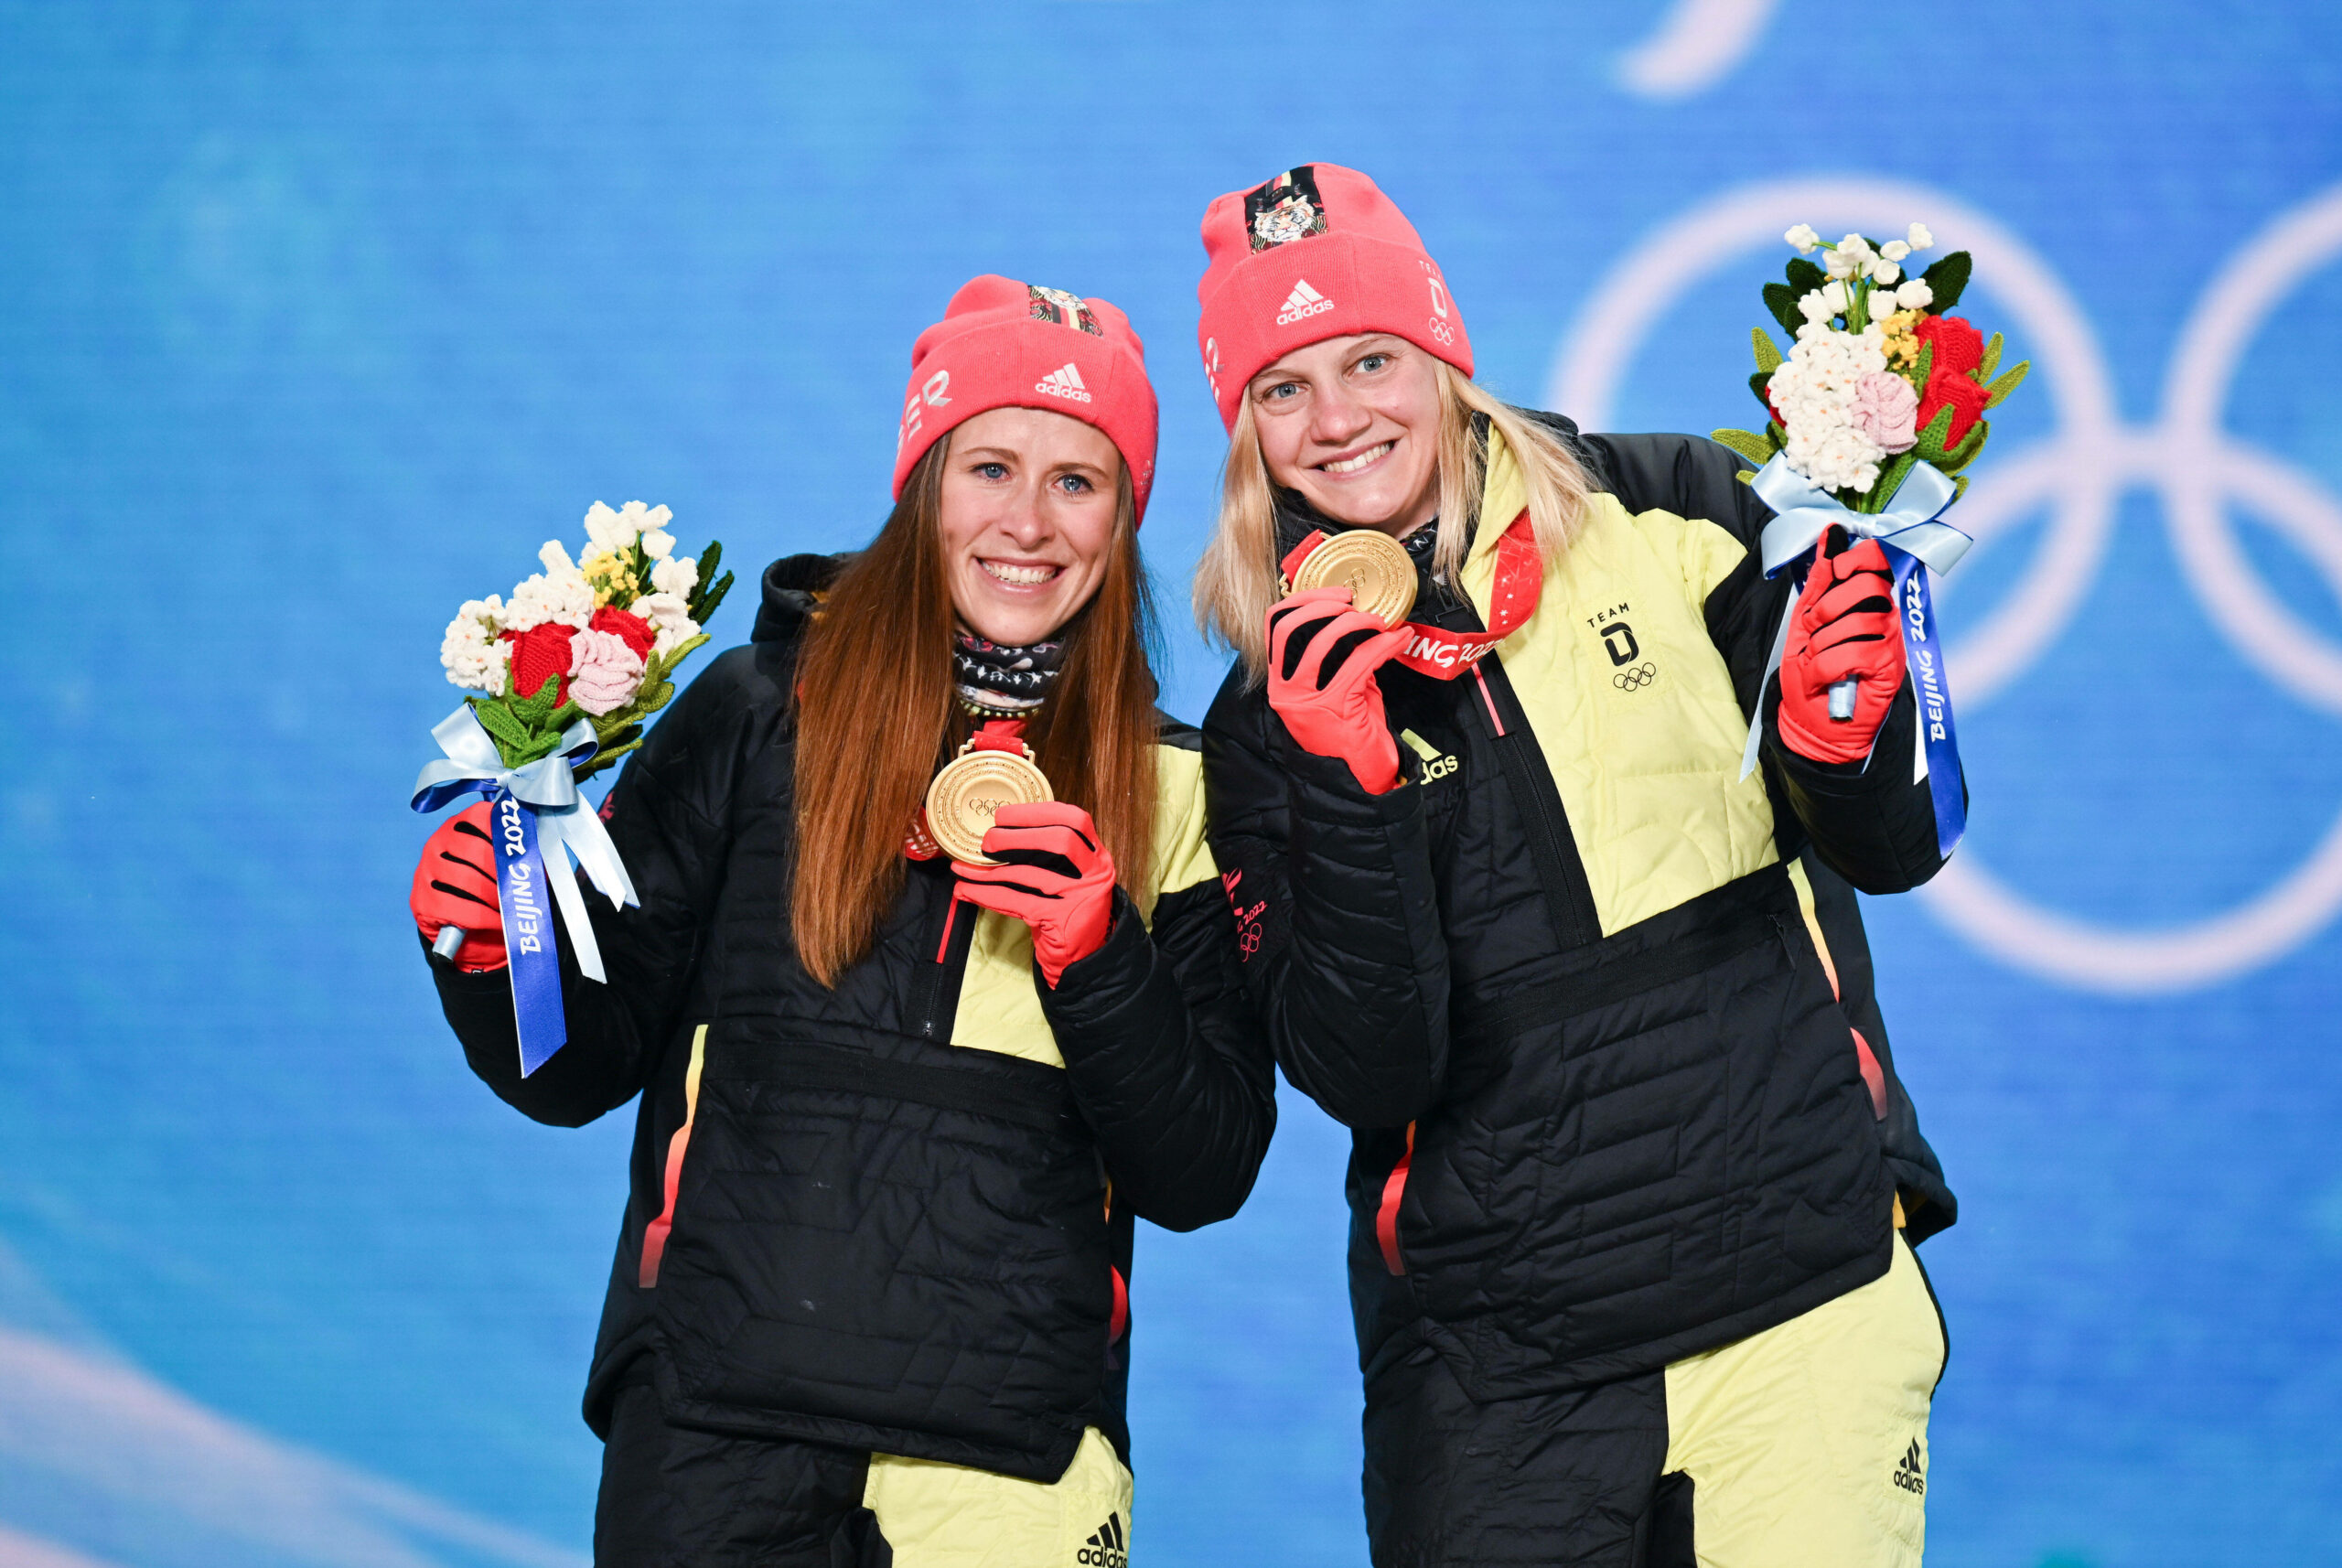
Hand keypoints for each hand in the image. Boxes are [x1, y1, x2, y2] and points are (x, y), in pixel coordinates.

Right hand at [410, 802, 507, 971]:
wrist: (457, 920)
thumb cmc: (487, 883)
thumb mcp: (501, 862)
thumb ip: (518, 850)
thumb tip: (542, 851)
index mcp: (458, 825)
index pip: (480, 818)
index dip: (502, 836)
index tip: (519, 853)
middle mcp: (437, 843)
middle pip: (475, 851)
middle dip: (502, 872)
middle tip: (518, 886)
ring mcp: (426, 871)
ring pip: (467, 880)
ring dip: (496, 896)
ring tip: (510, 904)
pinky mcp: (423, 900)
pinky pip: (458, 909)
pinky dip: (484, 917)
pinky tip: (497, 921)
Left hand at [953, 801, 1116, 988]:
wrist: (1082, 955)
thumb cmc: (1065, 908)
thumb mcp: (1069, 877)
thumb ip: (1047, 854)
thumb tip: (997, 832)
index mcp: (1095, 855)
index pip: (1075, 821)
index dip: (1038, 812)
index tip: (1003, 815)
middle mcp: (1094, 872)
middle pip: (1059, 842)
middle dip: (1017, 837)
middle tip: (986, 842)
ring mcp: (1080, 897)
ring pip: (1030, 874)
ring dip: (990, 871)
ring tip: (962, 868)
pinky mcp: (1061, 921)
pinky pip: (1017, 902)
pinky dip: (987, 895)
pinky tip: (966, 891)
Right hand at [1264, 587, 1411, 794]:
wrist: (1357, 777)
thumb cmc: (1348, 732)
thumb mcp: (1331, 688)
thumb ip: (1333, 657)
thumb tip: (1355, 619)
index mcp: (1280, 681)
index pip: (1275, 625)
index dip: (1304, 599)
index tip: (1336, 594)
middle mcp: (1286, 689)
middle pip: (1292, 627)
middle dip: (1326, 605)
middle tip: (1356, 605)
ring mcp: (1307, 699)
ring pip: (1323, 641)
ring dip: (1357, 623)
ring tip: (1379, 623)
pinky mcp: (1336, 707)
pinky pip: (1358, 663)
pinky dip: (1381, 645)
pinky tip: (1397, 641)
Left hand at [1777, 528, 1902, 764]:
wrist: (1812, 723)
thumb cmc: (1811, 672)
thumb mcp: (1805, 621)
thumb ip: (1820, 581)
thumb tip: (1831, 534)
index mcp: (1867, 601)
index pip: (1877, 562)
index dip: (1858, 558)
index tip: (1837, 569)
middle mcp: (1885, 617)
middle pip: (1869, 587)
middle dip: (1829, 606)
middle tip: (1814, 628)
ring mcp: (1891, 643)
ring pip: (1859, 622)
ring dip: (1823, 643)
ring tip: (1816, 660)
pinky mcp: (1890, 669)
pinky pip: (1857, 652)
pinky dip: (1828, 666)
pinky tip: (1824, 678)